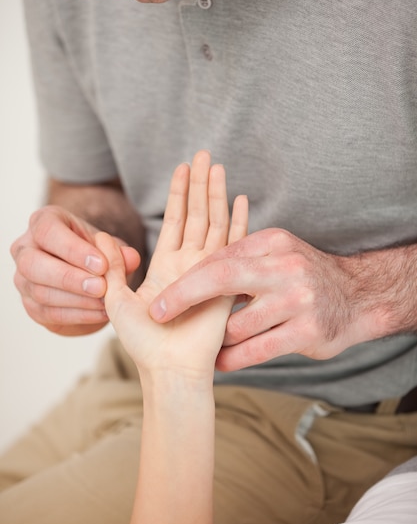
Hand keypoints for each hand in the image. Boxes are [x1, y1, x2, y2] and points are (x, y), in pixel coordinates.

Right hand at [10, 205, 139, 335]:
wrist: (88, 272)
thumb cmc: (94, 251)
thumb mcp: (108, 245)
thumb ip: (119, 250)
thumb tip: (130, 258)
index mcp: (42, 222)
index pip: (47, 231)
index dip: (73, 249)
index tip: (101, 264)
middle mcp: (25, 249)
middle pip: (33, 264)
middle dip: (69, 278)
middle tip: (101, 287)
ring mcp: (23, 279)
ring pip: (41, 292)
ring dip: (77, 300)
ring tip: (106, 302)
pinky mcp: (31, 305)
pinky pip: (49, 314)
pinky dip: (78, 315)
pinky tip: (101, 313)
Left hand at [97, 151, 247, 381]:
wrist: (169, 369)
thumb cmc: (142, 343)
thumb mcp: (115, 300)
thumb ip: (112, 268)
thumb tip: (101, 238)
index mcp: (166, 265)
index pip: (175, 220)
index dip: (178, 194)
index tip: (183, 168)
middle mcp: (190, 263)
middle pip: (198, 214)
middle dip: (200, 184)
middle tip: (204, 155)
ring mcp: (209, 270)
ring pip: (215, 222)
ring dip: (216, 194)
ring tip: (217, 167)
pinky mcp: (224, 280)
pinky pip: (234, 245)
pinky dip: (238, 222)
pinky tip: (240, 200)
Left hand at [149, 228, 377, 369]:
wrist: (357, 297)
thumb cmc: (303, 276)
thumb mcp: (275, 253)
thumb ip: (240, 260)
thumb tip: (191, 272)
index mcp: (272, 243)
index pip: (218, 259)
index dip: (186, 280)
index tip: (160, 298)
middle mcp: (285, 267)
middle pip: (221, 280)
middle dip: (184, 298)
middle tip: (157, 315)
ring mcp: (298, 300)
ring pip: (237, 324)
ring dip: (216, 338)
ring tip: (205, 344)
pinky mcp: (308, 332)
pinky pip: (257, 350)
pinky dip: (232, 359)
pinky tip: (219, 362)